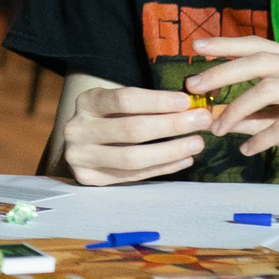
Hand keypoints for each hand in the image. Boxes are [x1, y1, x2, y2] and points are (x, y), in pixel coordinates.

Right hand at [61, 82, 210, 183]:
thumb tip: (191, 106)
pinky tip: (184, 159)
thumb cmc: (109, 117)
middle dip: (171, 125)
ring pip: (132, 158)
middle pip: (130, 130)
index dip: (157, 101)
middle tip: (201, 120)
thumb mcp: (117, 102)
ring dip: (170, 151)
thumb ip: (146, 104)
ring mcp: (80, 156)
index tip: (186, 101)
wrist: (80, 141)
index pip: (124, 100)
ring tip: (197, 143)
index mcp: (86, 102)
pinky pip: (132, 176)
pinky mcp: (89, 178)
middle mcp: (77, 129)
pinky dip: (161, 168)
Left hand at [187, 34, 278, 194]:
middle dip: (222, 72)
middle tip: (193, 87)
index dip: (228, 45)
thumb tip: (211, 112)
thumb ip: (251, 115)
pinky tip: (247, 149)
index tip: (196, 48)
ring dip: (236, 110)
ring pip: (270, 88)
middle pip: (262, 61)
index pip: (263, 46)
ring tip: (218, 129)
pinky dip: (260, 137)